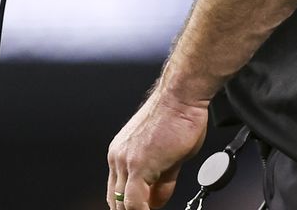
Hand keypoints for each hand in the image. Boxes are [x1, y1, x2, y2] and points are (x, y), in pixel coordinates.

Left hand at [106, 86, 207, 209]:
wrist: (180, 97)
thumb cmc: (177, 118)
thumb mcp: (169, 156)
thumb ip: (162, 180)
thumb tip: (157, 201)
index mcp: (120, 154)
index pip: (116, 192)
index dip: (128, 208)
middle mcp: (117, 157)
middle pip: (115, 200)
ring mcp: (126, 162)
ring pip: (122, 204)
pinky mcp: (138, 166)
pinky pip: (134, 202)